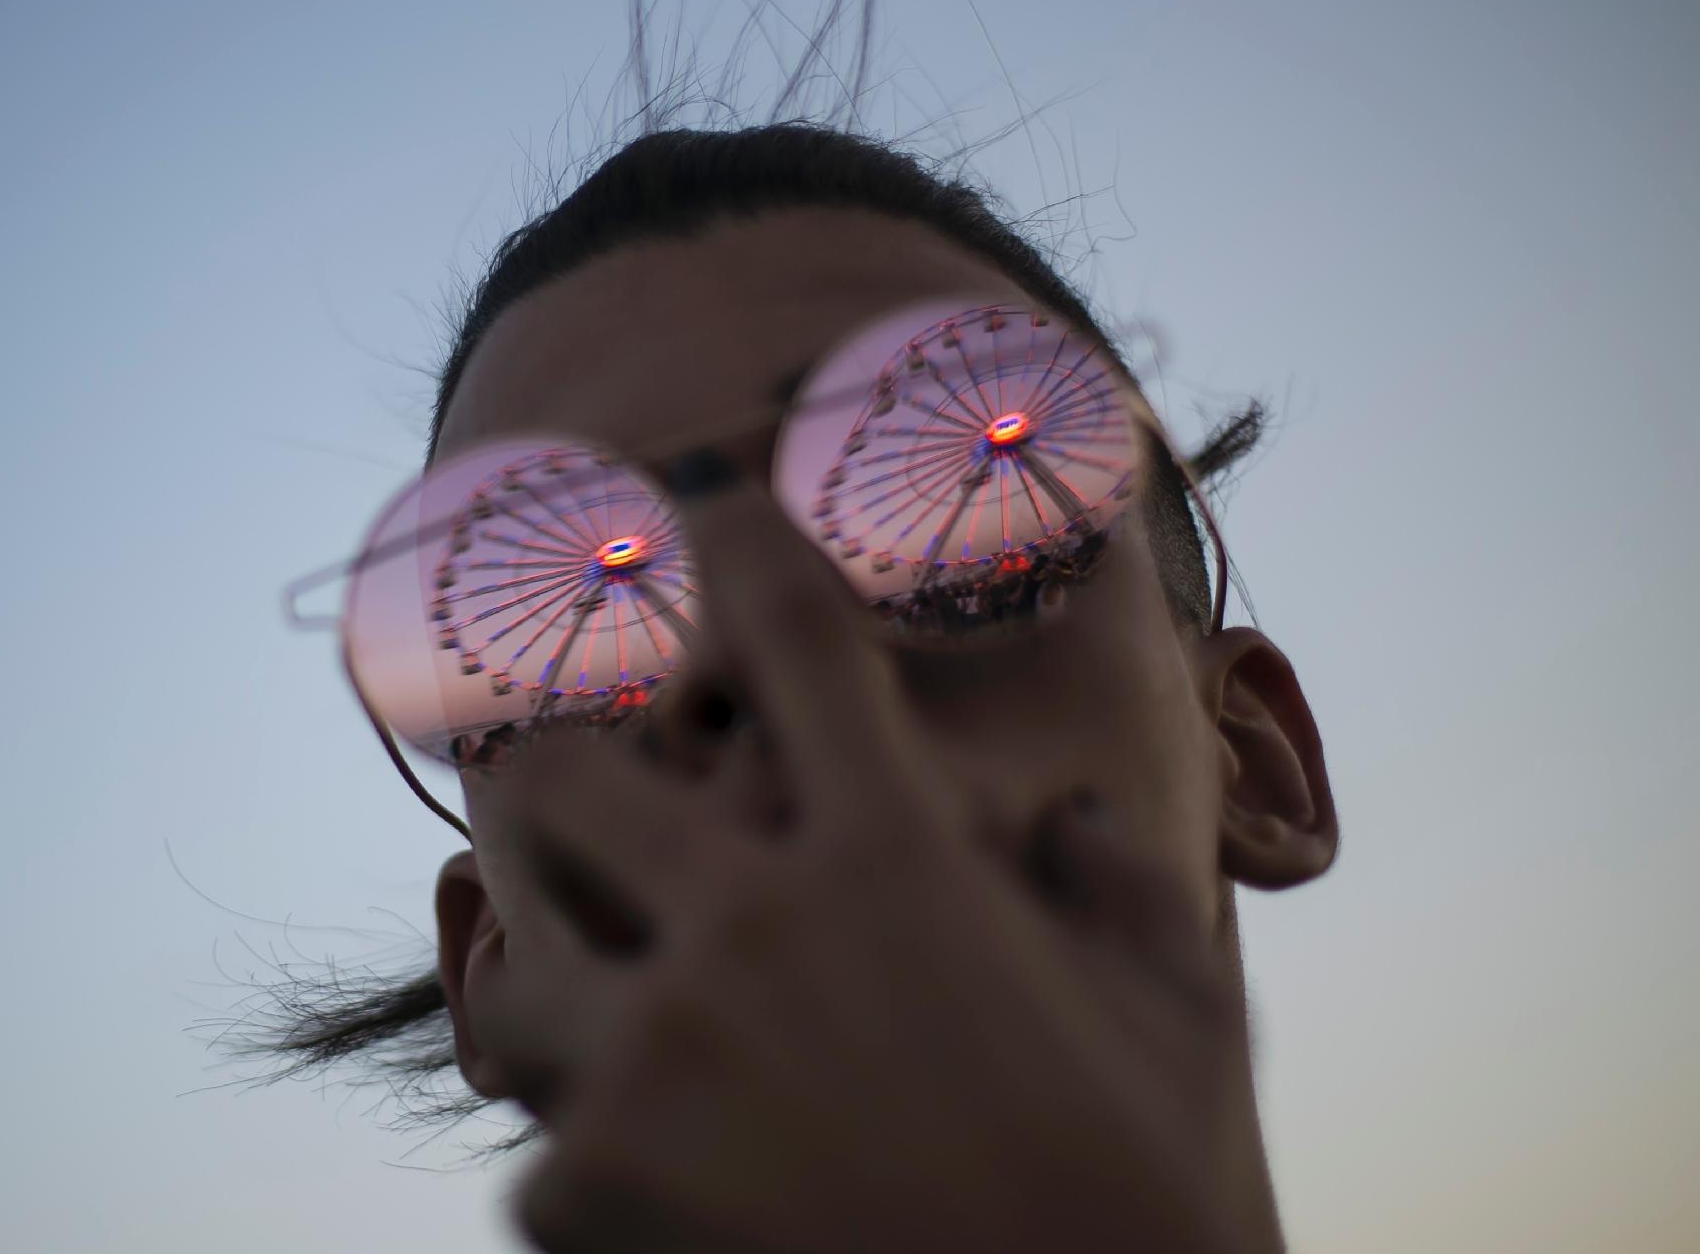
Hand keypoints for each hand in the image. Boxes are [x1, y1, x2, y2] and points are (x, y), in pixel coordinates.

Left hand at [480, 478, 1281, 1253]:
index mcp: (899, 868)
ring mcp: (653, 1067)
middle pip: (562, 776)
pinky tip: (669, 1196)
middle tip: (572, 795)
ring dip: (554, 981)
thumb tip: (1077, 817)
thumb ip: (1122, 891)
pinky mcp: (585, 1198)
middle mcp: (754, 937)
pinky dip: (597, 1170)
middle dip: (555, 774)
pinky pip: (542, 1151)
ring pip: (514, 968)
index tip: (705, 515)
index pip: (799, 645)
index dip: (743, 550)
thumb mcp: (1185, 1024)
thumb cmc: (1150, 1208)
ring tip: (611, 1018)